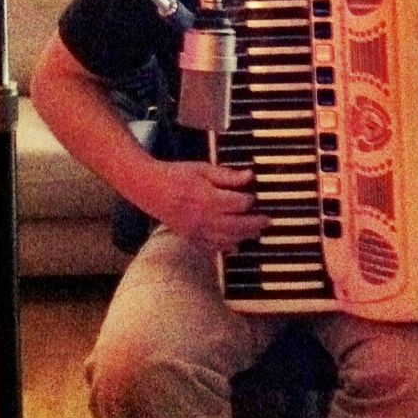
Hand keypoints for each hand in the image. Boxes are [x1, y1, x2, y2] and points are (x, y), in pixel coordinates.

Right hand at [145, 161, 268, 252]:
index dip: (250, 200)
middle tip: (267, 221)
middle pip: (237, 226)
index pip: (239, 204)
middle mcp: (204, 218)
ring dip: (244, 237)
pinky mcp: (190, 237)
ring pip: (227, 240)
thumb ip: (227, 175)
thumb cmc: (177, 175)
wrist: (150, 188)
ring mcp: (197, 231)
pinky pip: (212, 248)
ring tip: (255, 232)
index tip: (255, 196)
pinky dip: (226, 248)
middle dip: (255, 224)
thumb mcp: (203, 169)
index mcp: (208, 198)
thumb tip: (249, 176)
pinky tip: (236, 245)